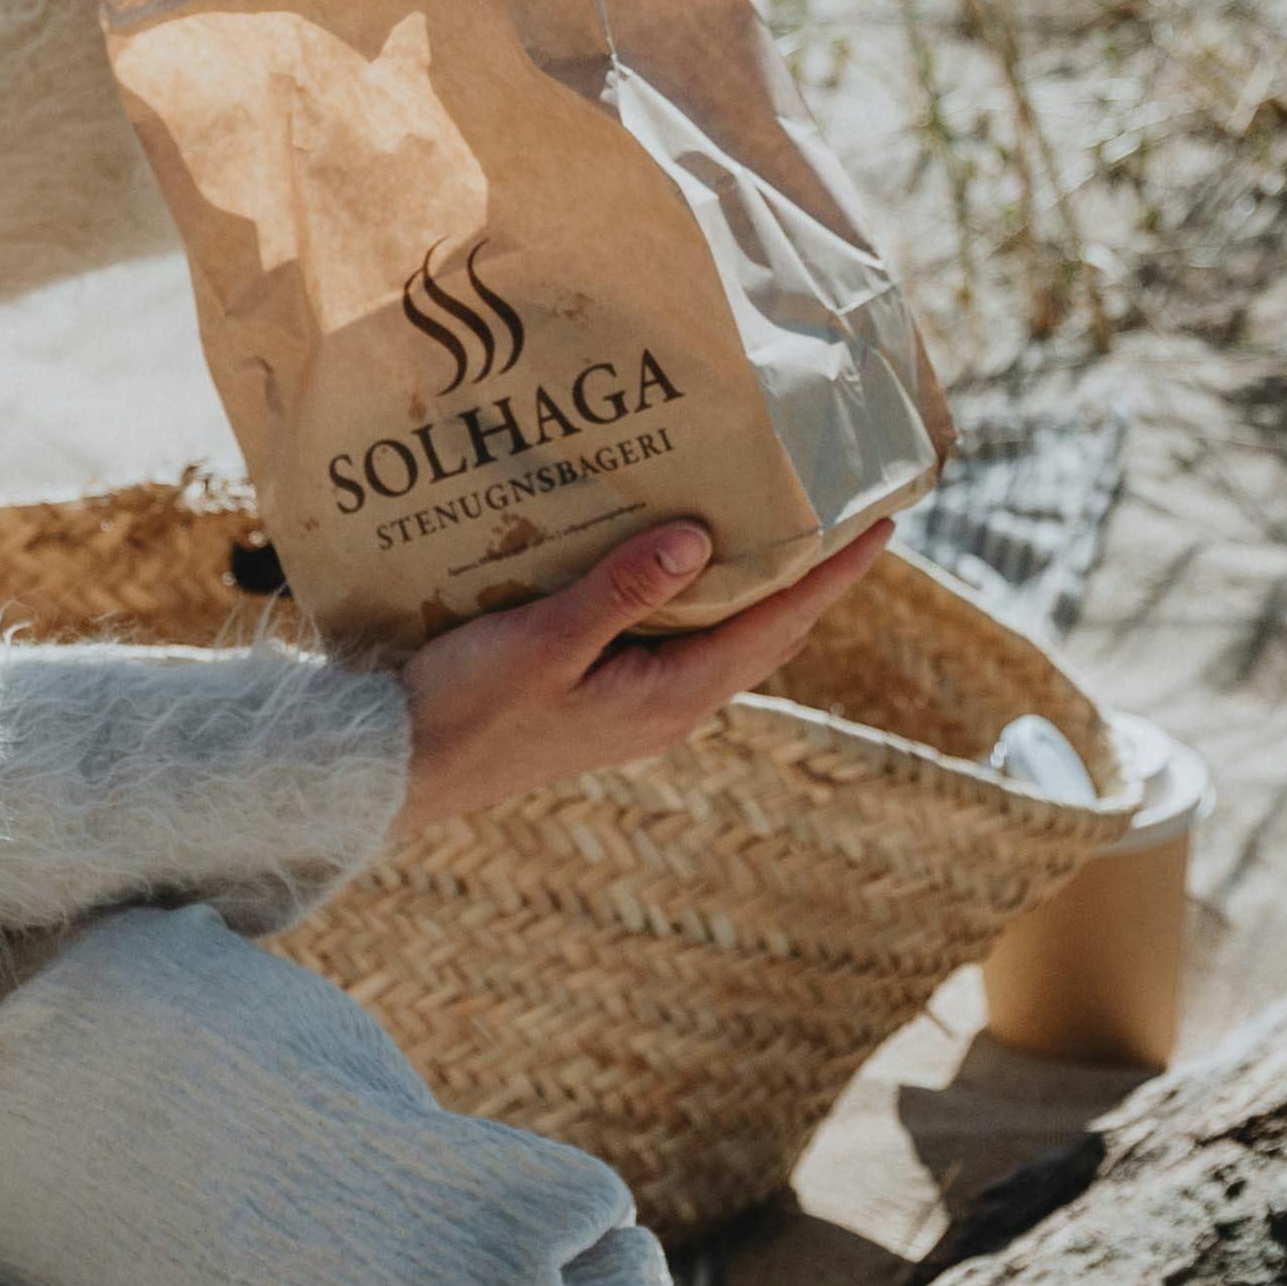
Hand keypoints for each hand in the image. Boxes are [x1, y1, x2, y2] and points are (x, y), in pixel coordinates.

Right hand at [388, 514, 891, 837]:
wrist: (403, 771)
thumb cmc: (468, 709)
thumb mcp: (543, 643)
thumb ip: (621, 591)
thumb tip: (698, 539)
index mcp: (673, 696)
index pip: (779, 624)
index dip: (833, 574)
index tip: (883, 525)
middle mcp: (672, 705)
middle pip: (768, 633)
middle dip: (814, 578)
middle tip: (849, 513)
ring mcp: (641, 705)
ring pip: (728, 637)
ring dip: (762, 587)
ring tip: (784, 526)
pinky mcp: (609, 697)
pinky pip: (682, 639)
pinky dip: (704, 597)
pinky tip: (683, 560)